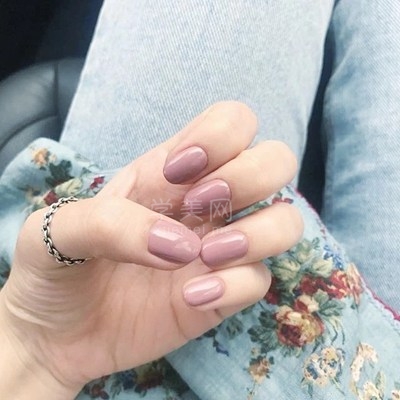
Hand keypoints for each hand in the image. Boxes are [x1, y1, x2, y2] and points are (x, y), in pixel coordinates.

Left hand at [0, 102, 302, 397]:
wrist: (56, 333)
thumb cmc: (56, 267)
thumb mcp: (60, 229)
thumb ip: (112, 221)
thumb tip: (182, 245)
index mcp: (171, 170)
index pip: (233, 121)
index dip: (220, 137)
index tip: (179, 173)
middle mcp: (207, 203)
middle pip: (277, 161)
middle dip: (250, 177)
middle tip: (199, 206)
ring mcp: (220, 248)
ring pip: (286, 221)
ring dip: (257, 233)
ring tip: (202, 257)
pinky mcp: (224, 293)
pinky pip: (260, 280)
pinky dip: (234, 286)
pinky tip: (189, 297)